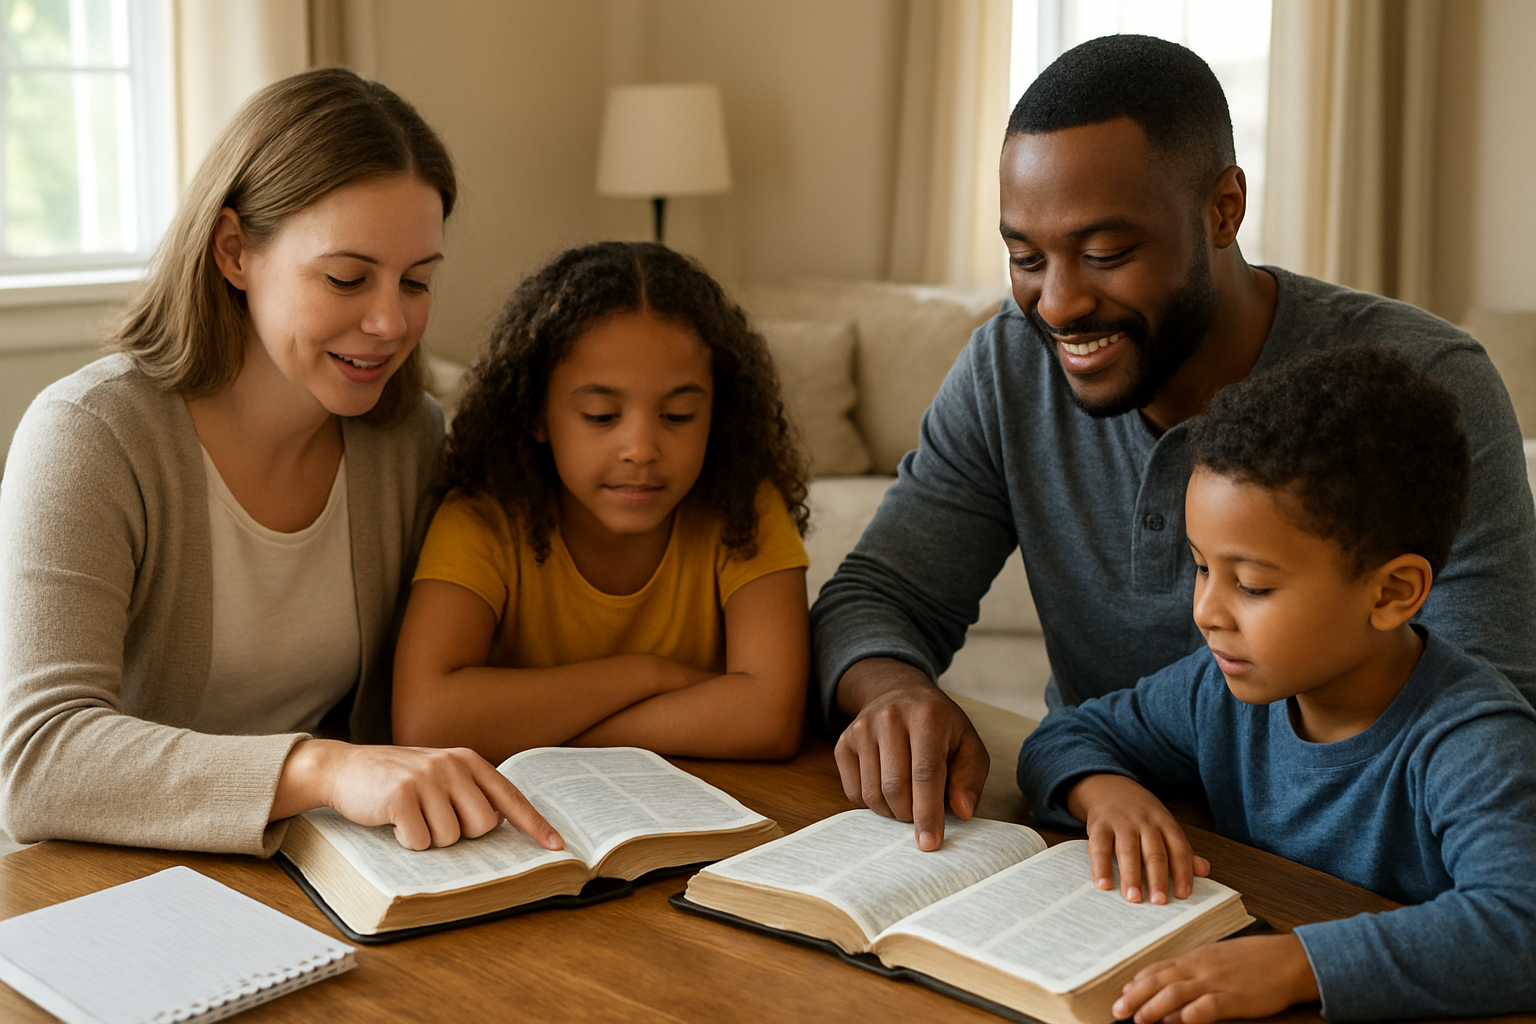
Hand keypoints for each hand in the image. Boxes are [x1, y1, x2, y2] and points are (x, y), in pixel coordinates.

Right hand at [274, 740, 563, 851]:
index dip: (534, 825)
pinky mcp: (400, 795)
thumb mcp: (438, 774)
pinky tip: (395, 821)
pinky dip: (407, 841)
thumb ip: (469, 791)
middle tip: (434, 819)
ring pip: (450, 838)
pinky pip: (420, 841)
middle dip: (460, 834)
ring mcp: (426, 778)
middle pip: (482, 826)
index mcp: (467, 760)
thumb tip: (499, 823)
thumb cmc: (396, 779)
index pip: (510, 797)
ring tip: (411, 816)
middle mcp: (452, 765)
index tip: (557, 847)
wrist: (344, 768)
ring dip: (430, 838)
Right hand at [834, 658, 989, 850]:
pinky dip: (872, 805)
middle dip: (910, 815)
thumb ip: (970, 778)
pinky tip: (887, 790)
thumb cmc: (940, 728)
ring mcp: (862, 729)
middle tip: (921, 814)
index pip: (925, 774)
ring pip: (873, 794)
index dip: (928, 813)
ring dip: (892, 812)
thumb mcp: (968, 745)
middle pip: (895, 788)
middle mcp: (890, 718)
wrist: (898, 694)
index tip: (930, 844)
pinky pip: (854, 793)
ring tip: (907, 801)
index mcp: (927, 717)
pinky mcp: (843, 743)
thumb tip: (961, 812)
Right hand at [1065, 773, 1209, 903]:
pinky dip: (1100, 866)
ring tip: (1133, 898)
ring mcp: (1121, 822)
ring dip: (1131, 875)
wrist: (1108, 786)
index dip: (1182, 872)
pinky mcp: (1099, 825)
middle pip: (1154, 851)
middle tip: (1159, 901)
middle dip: (1157, 878)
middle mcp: (1145, 821)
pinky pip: (1100, 847)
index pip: (1178, 848)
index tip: (1183, 894)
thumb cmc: (1140, 814)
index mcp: (1165, 822)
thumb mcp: (1163, 825)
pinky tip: (1103, 884)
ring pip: (1128, 850)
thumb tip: (1204, 870)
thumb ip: (1180, 849)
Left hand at [1113, 934, 1319, 1023]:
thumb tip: (1176, 986)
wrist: (1290, 959)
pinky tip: (1177, 1023)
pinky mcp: (1234, 998)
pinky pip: (1206, 1007)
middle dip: (1136, 996)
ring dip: (1153, 1007)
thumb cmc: (1257, 959)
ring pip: (1176, 993)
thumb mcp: (1221, 958)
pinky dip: (1189, 1016)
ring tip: (1138, 1019)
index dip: (1139, 981)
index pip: (1160, 967)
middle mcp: (1201, 968)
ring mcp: (1216, 982)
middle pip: (1160, 980)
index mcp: (1197, 957)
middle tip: (1117, 1009)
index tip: (1123, 992)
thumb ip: (1197, 970)